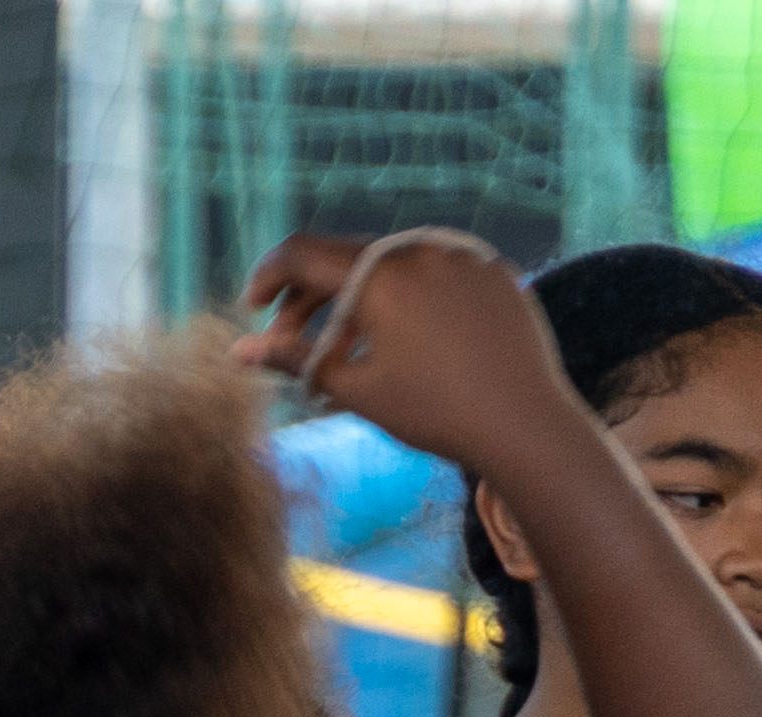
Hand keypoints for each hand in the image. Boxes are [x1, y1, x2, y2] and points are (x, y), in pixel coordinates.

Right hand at [229, 228, 570, 475]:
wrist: (524, 421)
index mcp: (381, 274)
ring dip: (356, 299)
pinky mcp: (493, 273)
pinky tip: (406, 343)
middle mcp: (423, 250)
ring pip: (390, 265)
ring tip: (351, 350)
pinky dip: (404, 299)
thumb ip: (293, 360)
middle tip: (292, 343)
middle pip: (346, 258)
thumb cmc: (432, 410)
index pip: (302, 253)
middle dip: (309, 298)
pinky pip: (434, 273)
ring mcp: (464, 257)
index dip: (267, 277)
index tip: (254, 310)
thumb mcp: (354, 388)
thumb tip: (237, 352)